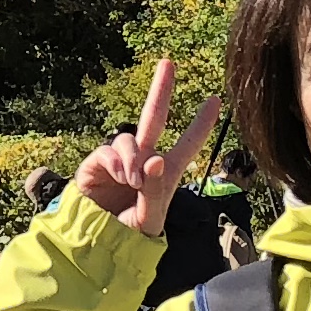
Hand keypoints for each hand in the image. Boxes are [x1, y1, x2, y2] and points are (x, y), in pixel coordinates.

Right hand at [74, 58, 222, 238]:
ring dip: (132, 157)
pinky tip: (118, 175)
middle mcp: (143, 161)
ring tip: (132, 181)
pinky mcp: (96, 166)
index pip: (187, 144)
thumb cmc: (129, 236)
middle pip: (154, 118)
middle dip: (161, 90)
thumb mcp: (150, 218)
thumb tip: (154, 158)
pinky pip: (107, 151)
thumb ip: (154, 190)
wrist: (96, 248)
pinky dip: (114, 161)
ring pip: (129, 139)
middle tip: (168, 62)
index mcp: (165, 174)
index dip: (200, 124)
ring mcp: (119, 161)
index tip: (215, 100)